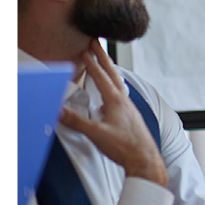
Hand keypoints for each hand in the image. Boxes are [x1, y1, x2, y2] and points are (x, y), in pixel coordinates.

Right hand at [57, 40, 168, 186]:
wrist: (145, 160)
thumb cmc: (126, 147)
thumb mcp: (97, 134)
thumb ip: (77, 122)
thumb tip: (59, 111)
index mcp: (116, 101)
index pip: (101, 77)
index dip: (93, 64)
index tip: (86, 51)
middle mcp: (124, 102)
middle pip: (113, 74)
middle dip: (103, 58)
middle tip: (97, 44)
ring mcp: (129, 109)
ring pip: (117, 84)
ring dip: (109, 72)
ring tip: (104, 65)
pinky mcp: (130, 117)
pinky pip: (120, 97)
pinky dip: (113, 89)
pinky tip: (109, 99)